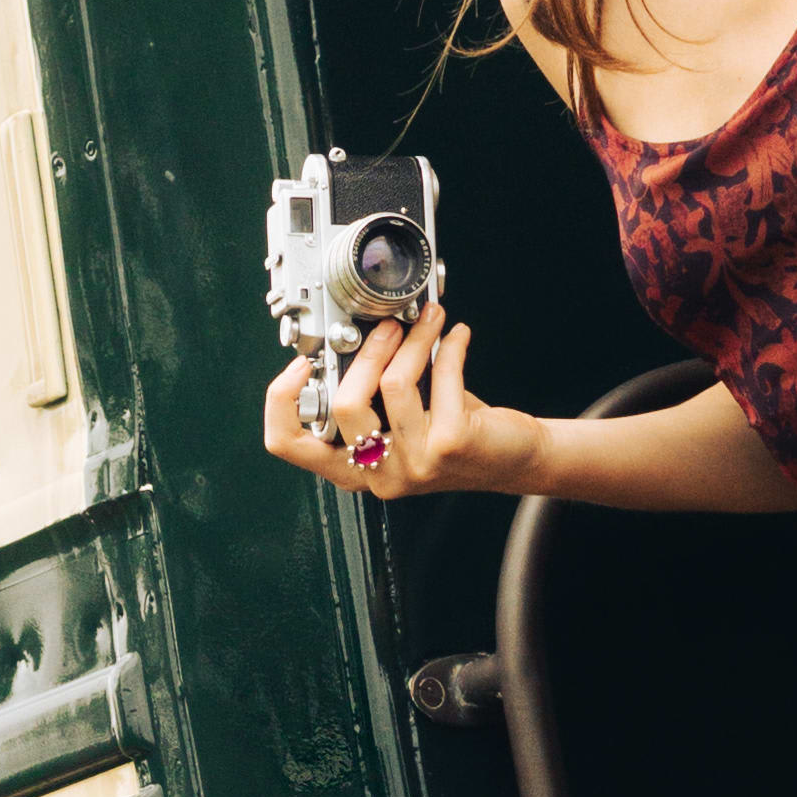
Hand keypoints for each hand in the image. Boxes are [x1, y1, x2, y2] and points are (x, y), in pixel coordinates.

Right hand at [260, 314, 542, 502]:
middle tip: (388, 327)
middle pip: (342, 405)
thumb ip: (371, 393)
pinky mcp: (450, 445)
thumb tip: (359, 334)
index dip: (281, 400)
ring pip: (393, 384)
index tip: (301, 363)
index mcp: (353, 469)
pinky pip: (440, 377)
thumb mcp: (399, 419)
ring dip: (413, 339)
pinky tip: (458, 336)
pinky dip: (450, 347)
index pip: (288, 444)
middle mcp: (380, 475)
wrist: (515, 459)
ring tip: (428, 320)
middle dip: (366, 353)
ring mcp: (415, 464)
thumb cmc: (453, 432)